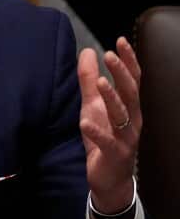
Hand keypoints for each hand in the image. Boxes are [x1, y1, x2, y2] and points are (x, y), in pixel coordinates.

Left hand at [77, 37, 141, 218]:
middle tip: (111, 55)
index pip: (133, 79)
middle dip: (122, 73)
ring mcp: (125, 137)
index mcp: (129, 107)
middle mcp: (132, 119)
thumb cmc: (103, 138)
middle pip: (130, 93)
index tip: (121, 41)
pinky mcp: (114, 154)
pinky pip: (106, 141)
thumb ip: (89, 81)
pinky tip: (85, 123)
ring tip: (101, 81)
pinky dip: (96, 132)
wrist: (110, 178)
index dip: (128, 60)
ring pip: (122, 115)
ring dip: (112, 98)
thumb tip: (87, 52)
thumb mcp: (92, 107)